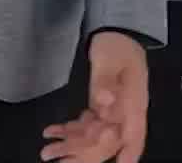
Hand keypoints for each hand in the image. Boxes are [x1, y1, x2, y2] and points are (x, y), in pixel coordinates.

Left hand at [41, 31, 147, 162]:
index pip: (133, 137)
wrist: (115, 31)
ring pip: (94, 136)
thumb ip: (106, 82)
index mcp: (133, 103)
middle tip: (59, 161)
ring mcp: (112, 110)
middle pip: (108, 142)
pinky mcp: (101, 105)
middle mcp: (124, 111)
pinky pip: (87, 124)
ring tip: (48, 151)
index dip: (126, 155)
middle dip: (84, 155)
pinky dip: (70, 130)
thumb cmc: (117, 45)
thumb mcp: (111, 60)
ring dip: (71, 144)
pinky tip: (53, 132)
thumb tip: (105, 102)